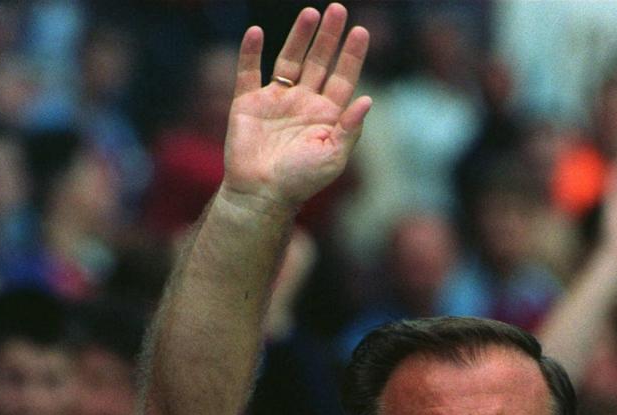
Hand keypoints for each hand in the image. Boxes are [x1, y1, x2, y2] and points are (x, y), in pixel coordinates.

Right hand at [223, 5, 371, 210]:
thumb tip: (369, 100)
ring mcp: (275, 101)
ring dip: (299, 36)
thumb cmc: (300, 182)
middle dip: (328, 37)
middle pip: (319, 62)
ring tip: (311, 13)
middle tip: (338, 9)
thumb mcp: (333, 158)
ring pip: (289, 60)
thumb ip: (350, 129)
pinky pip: (248, 71)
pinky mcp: (247, 103)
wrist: (261, 195)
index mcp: (325, 117)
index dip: (352, 56)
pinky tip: (256, 33)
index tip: (361, 31)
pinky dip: (249, 52)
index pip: (343, 79)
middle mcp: (302, 104)